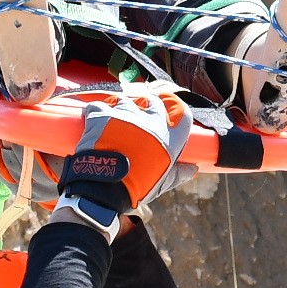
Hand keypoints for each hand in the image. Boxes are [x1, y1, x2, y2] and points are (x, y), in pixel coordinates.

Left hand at [44, 90, 190, 236]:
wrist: (104, 187)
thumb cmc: (136, 187)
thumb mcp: (161, 182)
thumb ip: (178, 174)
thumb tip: (192, 169)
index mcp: (169, 137)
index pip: (182, 113)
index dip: (174, 108)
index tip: (167, 107)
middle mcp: (151, 121)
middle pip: (152, 102)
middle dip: (146, 107)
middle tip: (137, 118)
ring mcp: (126, 114)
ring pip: (125, 100)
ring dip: (121, 107)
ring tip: (114, 120)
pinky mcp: (103, 114)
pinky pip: (99, 105)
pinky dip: (96, 111)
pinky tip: (94, 120)